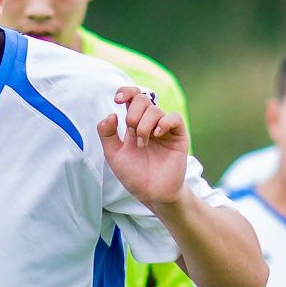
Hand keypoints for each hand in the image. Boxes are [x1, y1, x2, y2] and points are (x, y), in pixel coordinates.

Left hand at [97, 87, 188, 207]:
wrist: (151, 194)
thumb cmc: (134, 175)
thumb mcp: (113, 155)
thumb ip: (107, 134)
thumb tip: (111, 114)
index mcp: (135, 124)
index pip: (132, 97)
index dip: (126, 92)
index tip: (118, 100)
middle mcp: (150, 123)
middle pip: (143, 99)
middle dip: (133, 114)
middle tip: (132, 134)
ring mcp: (165, 129)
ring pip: (155, 109)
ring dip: (144, 125)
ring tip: (142, 144)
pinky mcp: (179, 137)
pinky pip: (174, 118)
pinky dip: (164, 122)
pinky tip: (157, 135)